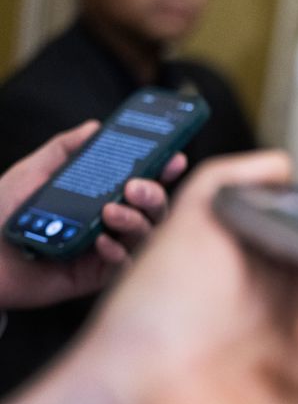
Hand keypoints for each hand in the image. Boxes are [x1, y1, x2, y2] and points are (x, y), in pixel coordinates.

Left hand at [0, 121, 186, 308]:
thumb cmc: (1, 213)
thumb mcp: (32, 172)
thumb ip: (63, 150)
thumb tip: (95, 127)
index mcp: (100, 196)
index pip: (142, 181)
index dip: (162, 170)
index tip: (173, 157)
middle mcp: (109, 222)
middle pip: (154, 209)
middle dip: (155, 195)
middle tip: (136, 187)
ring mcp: (106, 249)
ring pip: (147, 236)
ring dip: (137, 221)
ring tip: (111, 212)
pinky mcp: (96, 276)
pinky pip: (125, 266)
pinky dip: (118, 251)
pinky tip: (101, 242)